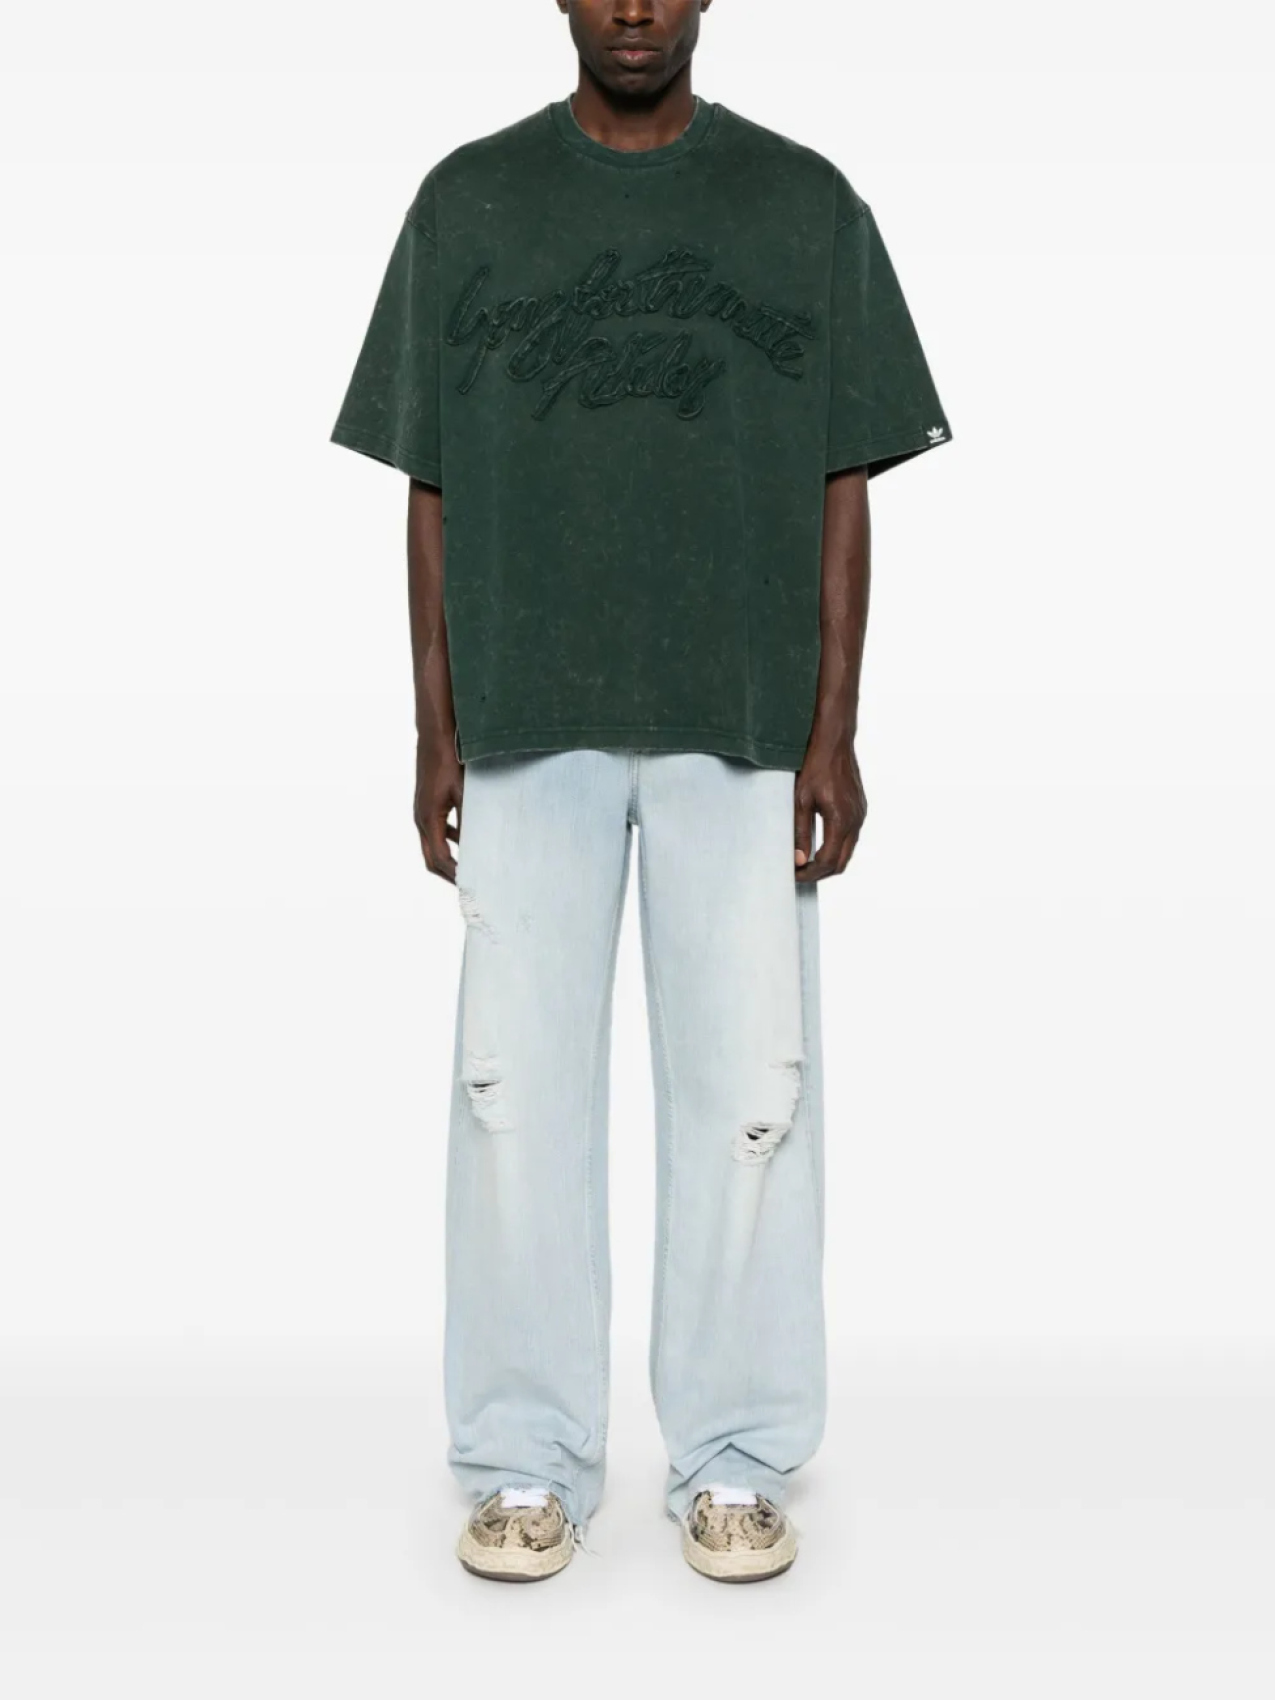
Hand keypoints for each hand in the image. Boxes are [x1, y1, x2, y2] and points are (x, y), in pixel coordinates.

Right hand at [414, 731, 462, 882]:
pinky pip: (435, 831)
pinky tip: (466, 838)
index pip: (440, 858)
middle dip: (448, 873)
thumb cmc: (449, 760)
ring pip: (432, 845)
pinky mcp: (426, 804)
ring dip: (448, 858)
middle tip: (468, 885)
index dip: (455, 874)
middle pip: (431, 858)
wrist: (435, 735)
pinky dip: (448, 840)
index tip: (470, 885)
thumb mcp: (464, 791)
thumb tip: (478, 842)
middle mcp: (421, 818)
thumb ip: (470, 818)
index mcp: (428, 818)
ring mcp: (421, 811)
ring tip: (468, 866)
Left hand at [794, 728, 866, 882]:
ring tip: (806, 862)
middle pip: (841, 862)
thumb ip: (800, 832)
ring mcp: (861, 815)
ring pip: (848, 851)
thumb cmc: (815, 767)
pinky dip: (836, 847)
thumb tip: (799, 860)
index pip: (828, 861)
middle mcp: (856, 821)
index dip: (810, 873)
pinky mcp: (860, 809)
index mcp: (841, 821)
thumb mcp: (801, 801)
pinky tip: (819, 845)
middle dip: (820, 873)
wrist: (834, 742)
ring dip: (829, 861)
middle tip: (800, 874)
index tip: (793, 875)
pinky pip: (851, 838)